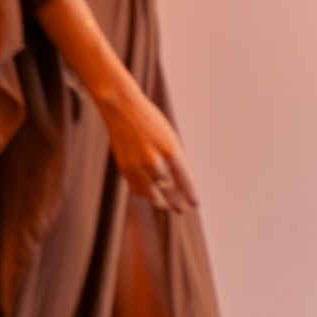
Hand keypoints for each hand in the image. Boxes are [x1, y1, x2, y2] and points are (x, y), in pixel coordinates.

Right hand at [99, 80, 199, 214]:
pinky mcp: (124, 167)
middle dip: (177, 203)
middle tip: (182, 209)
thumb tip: (178, 183)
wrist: (121, 107)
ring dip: (160, 202)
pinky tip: (150, 194)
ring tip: (166, 205)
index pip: (185, 182)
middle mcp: (154, 161)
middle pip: (169, 192)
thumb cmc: (149, 120)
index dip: (191, 196)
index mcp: (170, 151)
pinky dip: (144, 194)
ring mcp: (137, 166)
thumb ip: (175, 160)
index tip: (195, 204)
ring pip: (152, 195)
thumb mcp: (169, 137)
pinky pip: (136, 189)